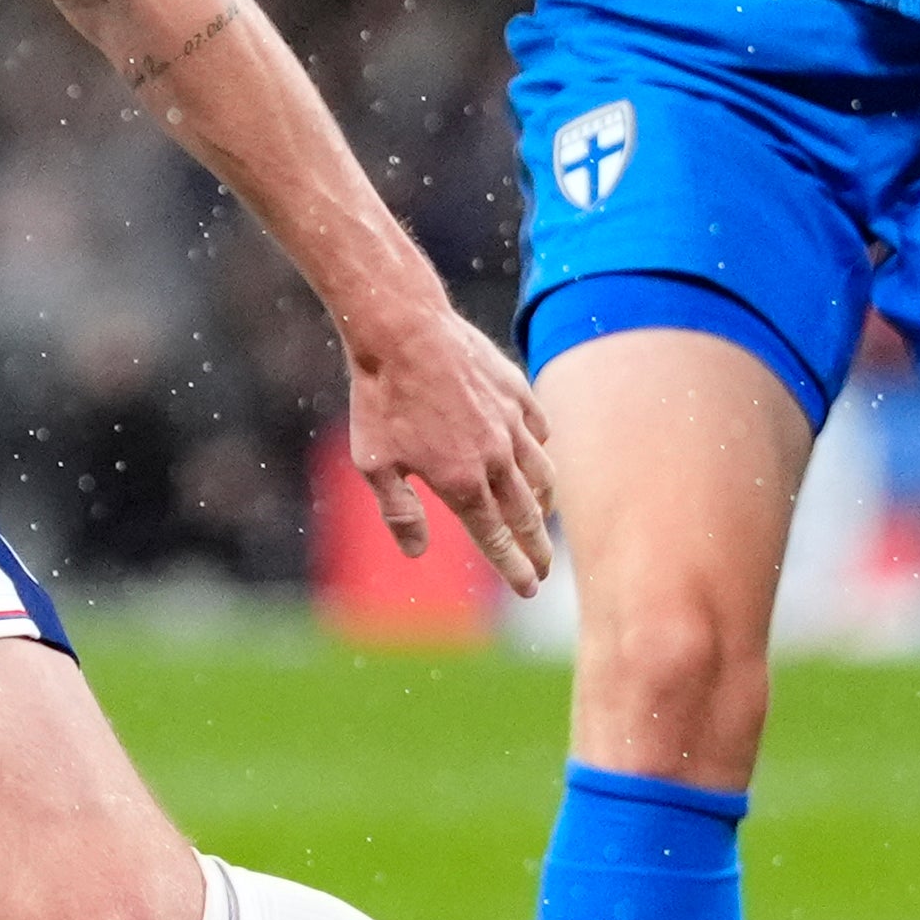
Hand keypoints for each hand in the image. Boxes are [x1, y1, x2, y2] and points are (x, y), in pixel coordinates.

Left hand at [342, 296, 560, 596]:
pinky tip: (536, 457)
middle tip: (545, 570)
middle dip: (538, 548)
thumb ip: (399, 512)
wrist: (403, 331)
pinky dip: (541, 452)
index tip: (528, 588)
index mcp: (462, 482)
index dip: (514, 567)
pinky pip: (541, 431)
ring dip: (544, 505)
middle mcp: (497, 458)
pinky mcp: (518, 393)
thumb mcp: (373, 463)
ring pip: (543, 475)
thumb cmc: (380, 399)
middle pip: (527, 515)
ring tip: (541, 521)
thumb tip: (417, 553)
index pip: (496, 538)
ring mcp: (512, 424)